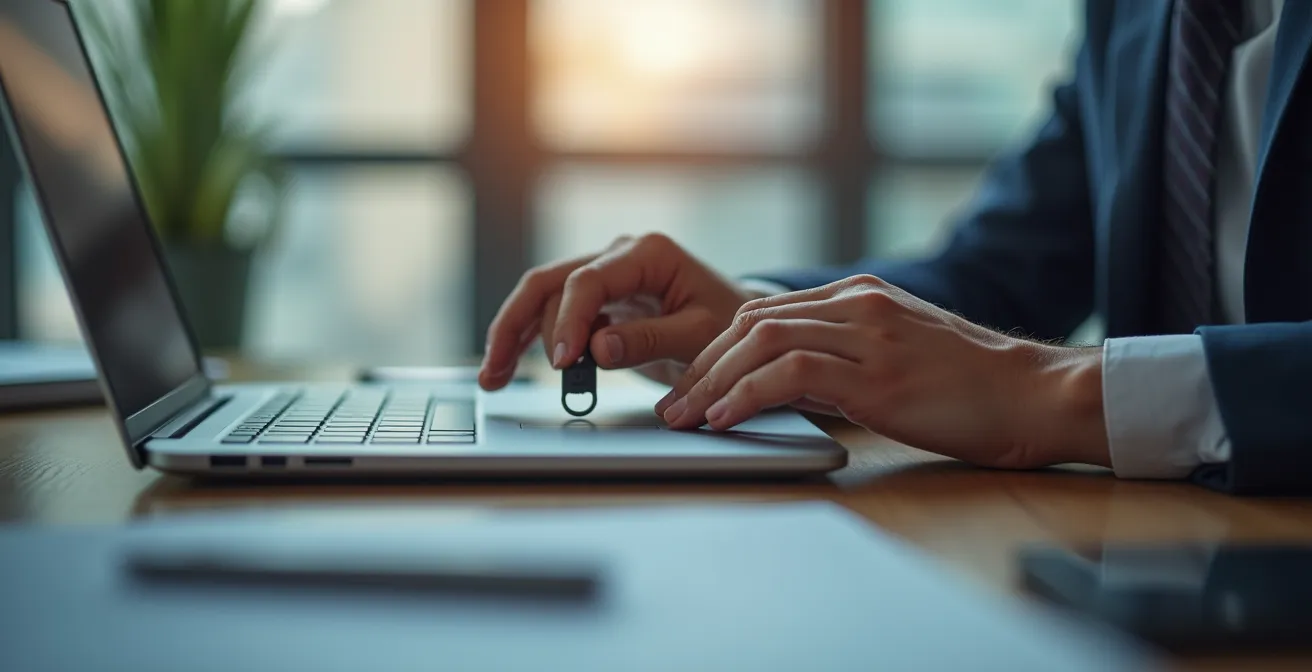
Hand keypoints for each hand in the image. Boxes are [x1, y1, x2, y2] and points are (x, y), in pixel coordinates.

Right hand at [479, 233, 756, 389]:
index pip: (588, 281)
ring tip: (492, 376)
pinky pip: (553, 314)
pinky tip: (507, 367)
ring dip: (513, 334)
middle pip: (549, 282)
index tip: (560, 363)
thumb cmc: (729, 326)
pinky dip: (529, 341)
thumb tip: (598, 347)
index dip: (567, 322)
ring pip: (541, 296)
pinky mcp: (598, 301)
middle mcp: (619, 255)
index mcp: (648, 254)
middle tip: (498, 370)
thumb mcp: (700, 336)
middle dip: (517, 325)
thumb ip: (651, 340)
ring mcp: (605, 275)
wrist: (741, 329)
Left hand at [655, 275, 1110, 469]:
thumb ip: (841, 360)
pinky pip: (792, 374)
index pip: (765, 313)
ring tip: (686, 418)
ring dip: (712, 382)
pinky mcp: (879, 373)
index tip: (691, 385)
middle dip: (702, 366)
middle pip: (751, 323)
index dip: (717, 350)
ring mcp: (869, 334)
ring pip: (762, 342)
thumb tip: (781, 387)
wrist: (1034, 393)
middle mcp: (858, 304)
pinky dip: (748, 395)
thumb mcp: (896, 357)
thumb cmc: (969, 386)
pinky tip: (727, 420)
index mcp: (860, 295)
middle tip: (673, 406)